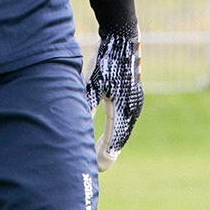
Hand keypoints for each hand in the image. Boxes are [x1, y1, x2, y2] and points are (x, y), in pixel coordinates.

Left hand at [84, 0, 141, 171]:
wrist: (122, 40)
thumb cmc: (105, 62)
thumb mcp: (91, 85)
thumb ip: (85, 107)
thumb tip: (75, 127)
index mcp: (123, 111)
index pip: (114, 143)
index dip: (103, 157)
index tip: (94, 169)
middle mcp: (132, 110)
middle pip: (119, 140)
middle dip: (106, 154)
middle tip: (93, 168)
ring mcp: (133, 104)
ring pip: (122, 132)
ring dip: (111, 144)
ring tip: (97, 156)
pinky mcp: (131, 98)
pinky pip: (123, 122)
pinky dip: (115, 133)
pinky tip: (104, 137)